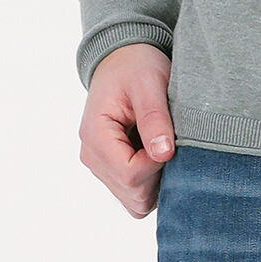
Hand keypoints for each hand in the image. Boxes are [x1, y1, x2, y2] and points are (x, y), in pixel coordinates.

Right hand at [79, 44, 176, 217]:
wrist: (122, 60)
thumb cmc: (135, 66)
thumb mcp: (149, 84)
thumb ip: (154, 118)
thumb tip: (164, 154)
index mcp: (95, 135)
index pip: (129, 175)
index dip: (157, 165)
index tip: (169, 140)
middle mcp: (92, 157)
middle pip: (133, 194)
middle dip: (158, 176)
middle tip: (167, 142)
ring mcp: (100, 166)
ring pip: (135, 201)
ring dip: (156, 181)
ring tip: (161, 146)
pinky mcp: (110, 170)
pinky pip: (135, 194)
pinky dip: (151, 183)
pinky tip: (156, 154)